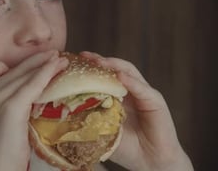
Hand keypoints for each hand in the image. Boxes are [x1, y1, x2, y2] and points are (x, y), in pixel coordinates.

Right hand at [0, 50, 68, 170]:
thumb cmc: (0, 153)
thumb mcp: (0, 122)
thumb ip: (9, 105)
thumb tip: (33, 97)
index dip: (8, 66)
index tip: (27, 70)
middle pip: (13, 69)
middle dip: (35, 60)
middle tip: (54, 55)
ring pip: (24, 74)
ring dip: (45, 64)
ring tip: (61, 60)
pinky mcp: (10, 108)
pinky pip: (32, 84)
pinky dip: (46, 73)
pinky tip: (57, 68)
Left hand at [80, 52, 192, 170]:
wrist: (151, 162)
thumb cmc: (127, 149)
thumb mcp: (102, 131)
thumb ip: (89, 118)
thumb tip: (61, 113)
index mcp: (118, 96)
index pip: (103, 76)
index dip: (90, 68)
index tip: (73, 62)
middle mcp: (131, 90)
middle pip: (115, 68)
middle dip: (100, 60)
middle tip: (84, 56)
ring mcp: (144, 93)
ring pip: (129, 72)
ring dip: (114, 65)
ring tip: (99, 61)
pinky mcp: (155, 101)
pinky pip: (142, 88)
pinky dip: (131, 81)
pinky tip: (120, 76)